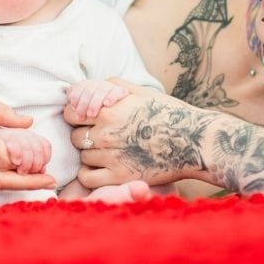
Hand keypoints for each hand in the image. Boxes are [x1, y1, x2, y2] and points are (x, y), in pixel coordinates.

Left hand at [64, 78, 204, 189]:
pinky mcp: (119, 177)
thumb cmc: (167, 112)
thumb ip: (111, 85)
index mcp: (108, 110)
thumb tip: (90, 87)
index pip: (71, 113)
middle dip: (84, 134)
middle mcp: (106, 133)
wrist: (192, 140)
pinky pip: (87, 178)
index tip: (86, 118)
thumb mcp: (139, 91)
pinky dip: (90, 174)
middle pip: (75, 136)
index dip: (76, 114)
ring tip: (108, 150)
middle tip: (99, 135)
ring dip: (90, 154)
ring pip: (83, 157)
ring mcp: (111, 157)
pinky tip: (102, 168)